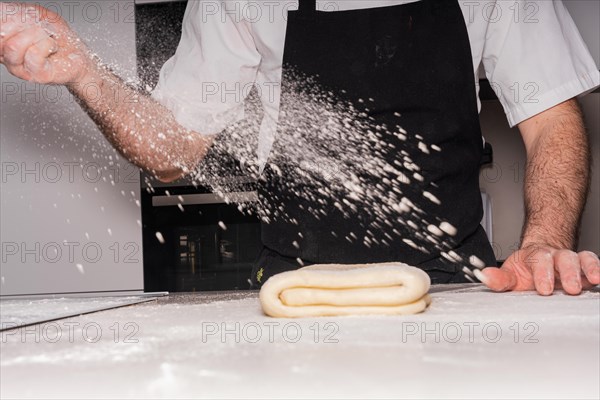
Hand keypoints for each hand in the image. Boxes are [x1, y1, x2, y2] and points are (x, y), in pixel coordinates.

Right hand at [0, 2, 90, 84]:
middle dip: (22, 24)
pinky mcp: (37, 75)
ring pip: (13, 46)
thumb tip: (4, 10)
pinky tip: (52, 46)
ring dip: (36, 35)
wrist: (78, 56)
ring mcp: (20, 68)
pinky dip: (47, 44)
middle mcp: (7, 56)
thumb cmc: (58, 37)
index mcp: (4, 41)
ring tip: (47, 37)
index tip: (23, 15)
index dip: (6, 16)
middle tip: (40, 27)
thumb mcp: (38, 16)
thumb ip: (19, 13)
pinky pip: (33, 55)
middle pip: (0, 34)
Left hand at [477, 246, 599, 294]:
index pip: (539, 260)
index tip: (544, 289)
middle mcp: (556, 256)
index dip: (542, 273)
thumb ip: (499, 279)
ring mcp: (572, 262)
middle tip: (570, 288)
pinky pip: (594, 264)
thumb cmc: (527, 270)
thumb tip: (484, 277)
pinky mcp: (584, 269)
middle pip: (564, 258)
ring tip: (590, 281)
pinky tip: (598, 281)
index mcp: (536, 256)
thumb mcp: (511, 275)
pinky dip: (598, 270)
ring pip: (582, 258)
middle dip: (568, 273)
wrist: (542, 259)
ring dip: (587, 269)